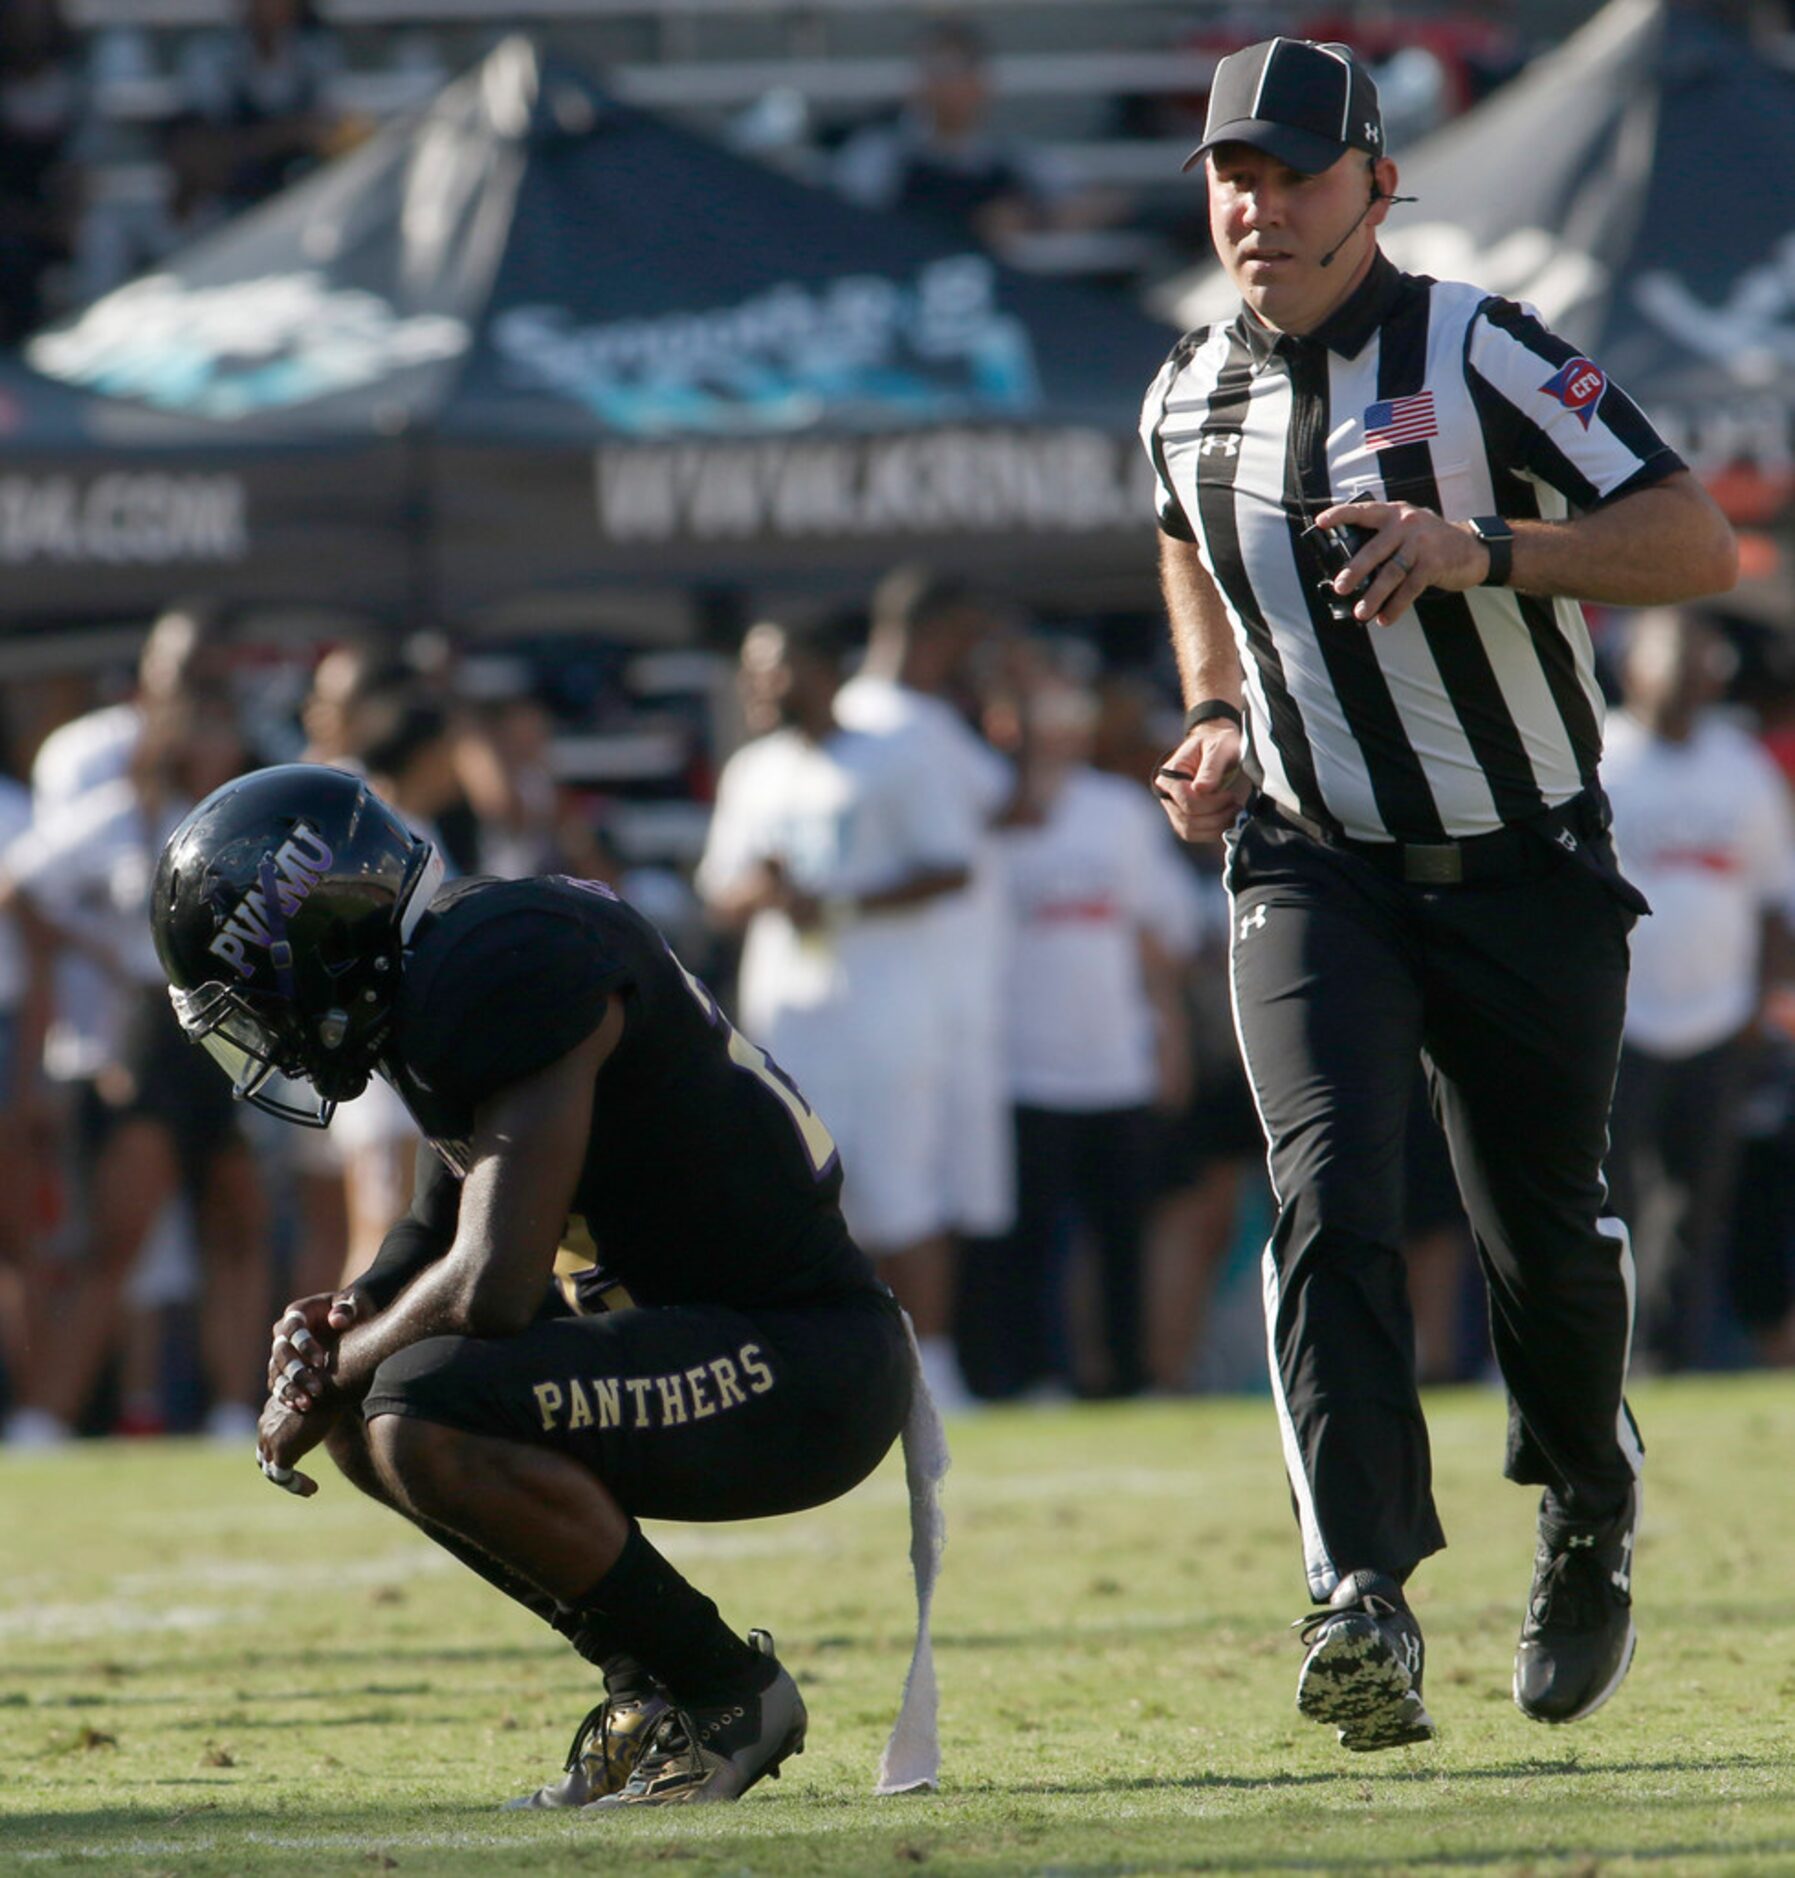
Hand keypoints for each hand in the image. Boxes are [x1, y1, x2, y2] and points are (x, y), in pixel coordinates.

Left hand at [255, 1391, 334, 1498]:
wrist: (331, 1389)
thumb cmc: (330, 1391)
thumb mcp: (315, 1404)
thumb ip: (307, 1416)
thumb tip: (319, 1421)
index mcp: (271, 1411)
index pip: (267, 1440)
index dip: (279, 1455)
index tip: (301, 1462)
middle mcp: (265, 1424)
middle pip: (265, 1457)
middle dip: (281, 1472)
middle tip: (304, 1482)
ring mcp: (270, 1438)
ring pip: (271, 1470)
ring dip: (291, 1482)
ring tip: (311, 1489)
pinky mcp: (282, 1450)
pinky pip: (283, 1477)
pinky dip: (296, 1485)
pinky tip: (313, 1489)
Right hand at [267, 1288, 367, 1412]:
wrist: (353, 1323)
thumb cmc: (354, 1309)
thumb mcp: (355, 1303)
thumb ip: (347, 1308)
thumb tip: (336, 1320)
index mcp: (298, 1312)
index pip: (293, 1329)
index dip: (304, 1345)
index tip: (321, 1362)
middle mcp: (284, 1333)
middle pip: (281, 1354)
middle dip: (297, 1372)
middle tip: (317, 1389)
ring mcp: (282, 1353)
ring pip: (277, 1372)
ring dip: (290, 1389)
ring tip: (307, 1404)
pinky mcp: (284, 1370)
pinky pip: (278, 1384)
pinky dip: (286, 1395)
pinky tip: (299, 1407)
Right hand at [1153, 722, 1247, 844]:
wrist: (1217, 745)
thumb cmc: (1217, 743)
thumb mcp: (1218, 747)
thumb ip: (1211, 767)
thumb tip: (1201, 789)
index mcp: (1170, 775)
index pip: (1186, 801)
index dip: (1212, 804)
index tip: (1230, 794)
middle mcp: (1167, 794)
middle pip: (1188, 819)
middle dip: (1216, 816)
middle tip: (1235, 804)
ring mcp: (1174, 808)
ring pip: (1190, 831)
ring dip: (1216, 827)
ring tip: (1233, 812)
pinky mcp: (1184, 818)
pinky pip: (1194, 835)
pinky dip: (1213, 832)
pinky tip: (1228, 820)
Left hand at [1315, 499, 1492, 625]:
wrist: (1472, 549)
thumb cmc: (1430, 542)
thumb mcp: (1408, 530)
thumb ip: (1384, 539)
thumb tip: (1349, 571)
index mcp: (1394, 513)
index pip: (1363, 511)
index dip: (1341, 515)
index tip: (1320, 522)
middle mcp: (1406, 524)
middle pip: (1375, 549)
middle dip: (1355, 570)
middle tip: (1339, 587)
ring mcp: (1422, 543)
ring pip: (1391, 573)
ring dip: (1374, 596)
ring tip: (1361, 614)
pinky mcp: (1434, 563)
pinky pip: (1409, 589)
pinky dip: (1396, 606)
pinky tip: (1385, 618)